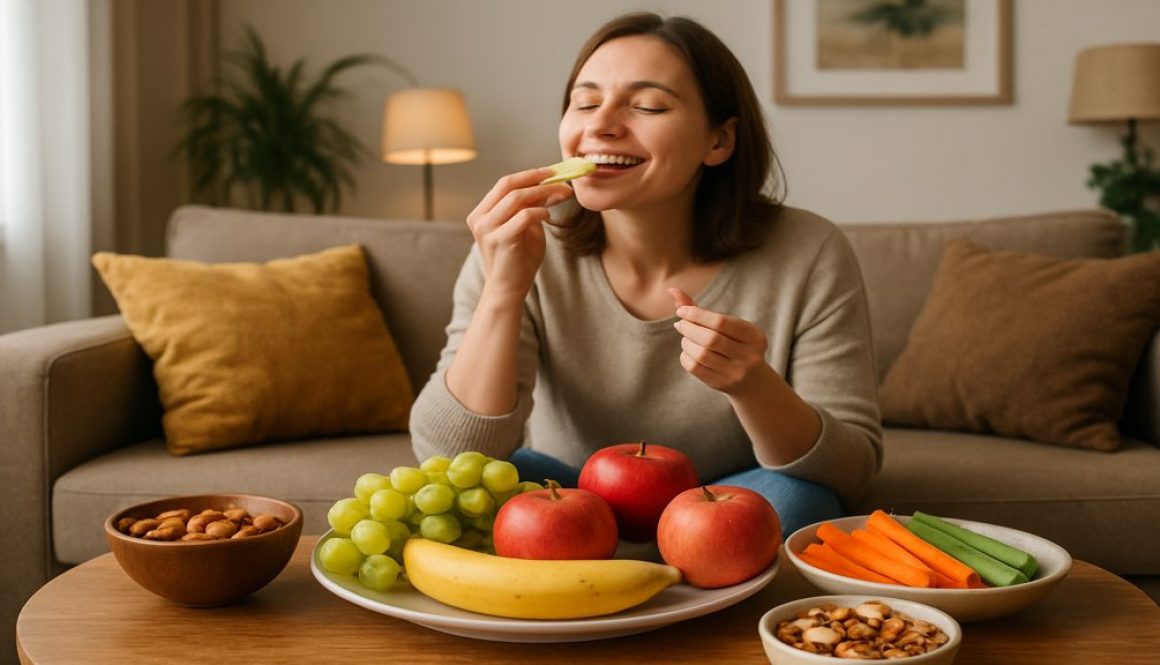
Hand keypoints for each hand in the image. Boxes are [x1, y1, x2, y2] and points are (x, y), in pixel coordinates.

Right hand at [466, 169, 574, 299]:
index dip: (529, 175)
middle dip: (537, 178)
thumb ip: (531, 207)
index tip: (551, 172)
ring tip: (562, 194)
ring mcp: (487, 229)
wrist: (509, 290)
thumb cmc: (518, 260)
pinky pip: (525, 216)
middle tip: (560, 177)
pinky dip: (541, 212)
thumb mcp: (525, 228)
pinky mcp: (500, 240)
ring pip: (517, 197)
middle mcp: (480, 218)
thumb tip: (549, 185)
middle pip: (508, 184)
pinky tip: (549, 217)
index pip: (504, 183)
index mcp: (481, 213)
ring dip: (544, 193)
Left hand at [669, 287, 770, 394]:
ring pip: (701, 354)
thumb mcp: (727, 326)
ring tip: (686, 338)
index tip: (681, 311)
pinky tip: (689, 351)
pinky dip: (685, 356)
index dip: (697, 314)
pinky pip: (695, 368)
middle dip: (689, 328)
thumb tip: (671, 290)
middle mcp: (749, 355)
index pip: (721, 322)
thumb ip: (700, 309)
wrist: (750, 380)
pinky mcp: (722, 384)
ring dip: (686, 342)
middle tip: (680, 324)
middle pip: (710, 339)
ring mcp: (736, 373)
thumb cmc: (733, 343)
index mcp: (754, 336)